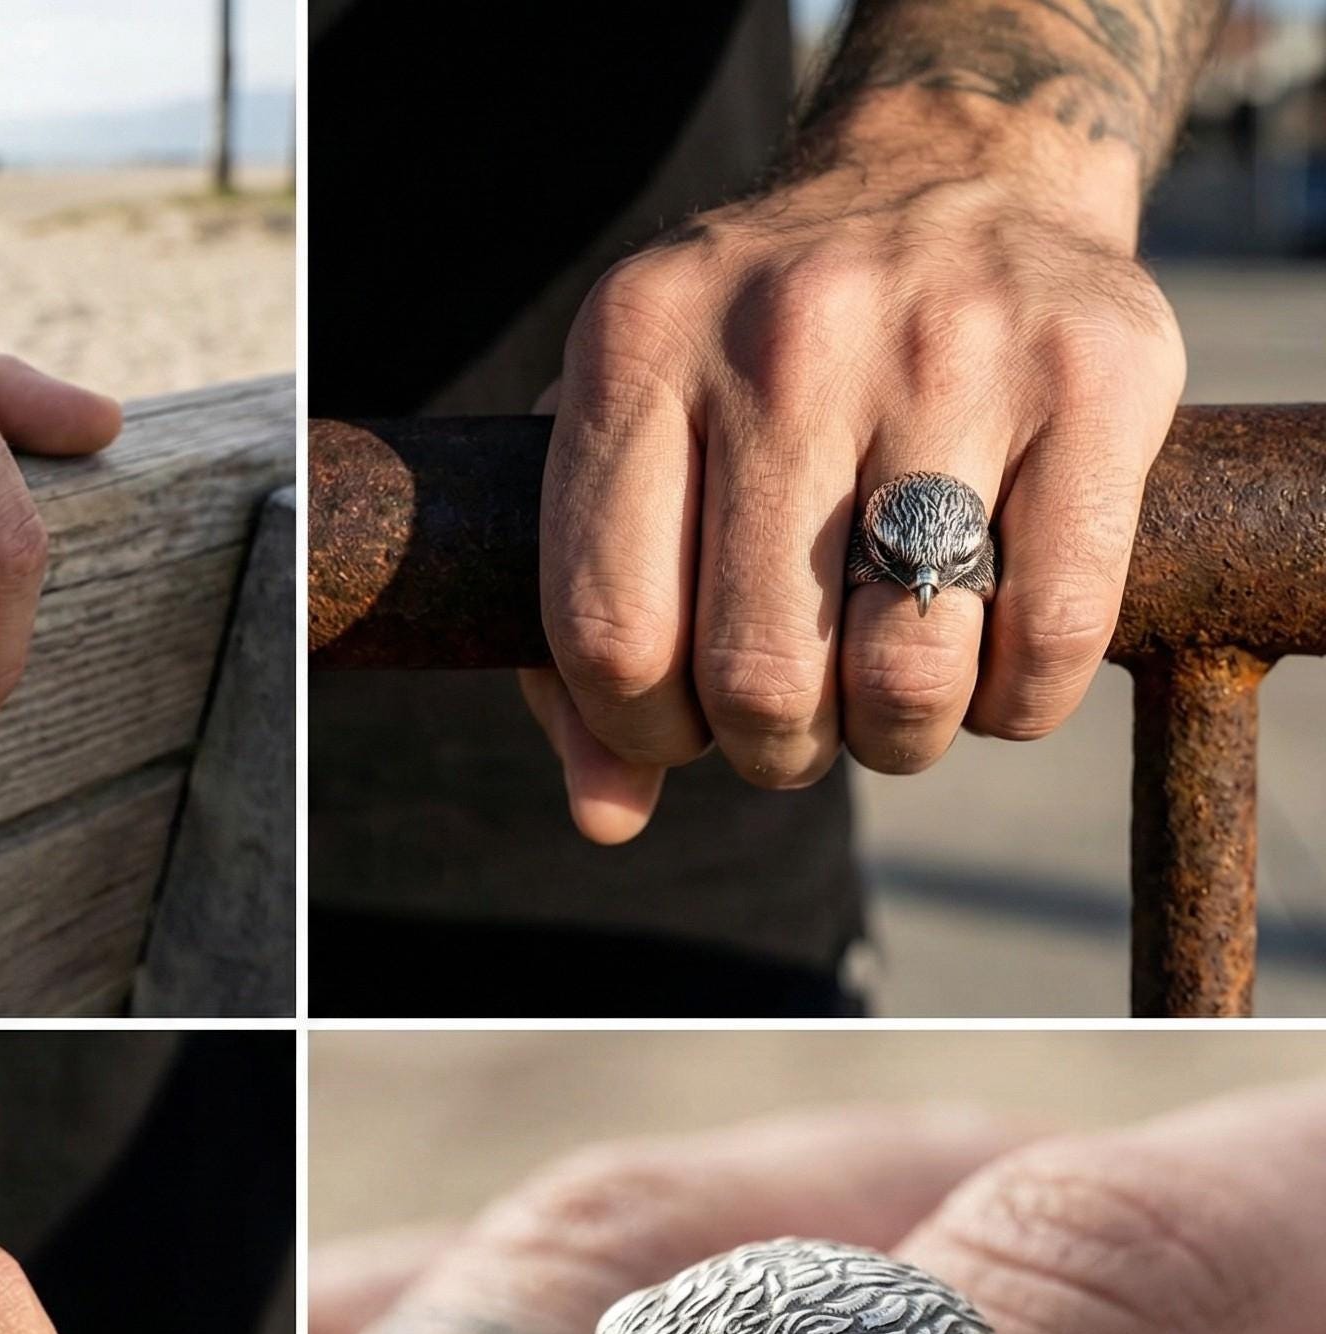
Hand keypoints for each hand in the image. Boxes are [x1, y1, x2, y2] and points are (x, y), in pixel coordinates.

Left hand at [530, 105, 1183, 840]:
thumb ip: (576, 648)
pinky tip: (991, 660)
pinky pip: (1050, 637)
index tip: (682, 718)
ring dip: (895, 737)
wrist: (955, 174)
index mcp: (636, 350)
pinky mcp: (1099, 373)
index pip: (612, 639)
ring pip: (906, 675)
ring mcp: (951, 342)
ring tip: (888, 692)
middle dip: (775, 748)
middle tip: (798, 716)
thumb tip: (606, 816)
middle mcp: (787, 331)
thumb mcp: (634, 457)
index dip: (645, 732)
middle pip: (758, 678)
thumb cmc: (759, 370)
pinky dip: (1015, 703)